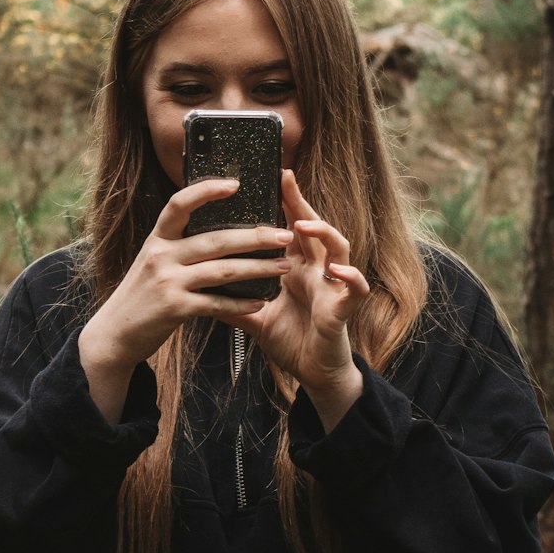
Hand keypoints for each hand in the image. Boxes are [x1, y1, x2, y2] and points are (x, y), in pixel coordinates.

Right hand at [78, 178, 292, 419]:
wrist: (114, 334)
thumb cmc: (141, 296)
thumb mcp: (153, 262)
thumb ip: (178, 246)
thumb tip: (217, 231)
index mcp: (158, 239)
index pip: (179, 204)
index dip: (206, 190)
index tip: (235, 183)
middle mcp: (161, 256)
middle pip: (215, 240)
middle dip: (254, 237)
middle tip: (283, 235)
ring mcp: (168, 282)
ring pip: (222, 271)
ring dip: (257, 269)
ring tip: (283, 266)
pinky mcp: (175, 308)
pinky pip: (216, 304)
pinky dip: (241, 304)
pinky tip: (260, 302)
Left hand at [226, 171, 369, 430]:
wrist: (314, 374)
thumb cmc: (292, 341)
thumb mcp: (256, 318)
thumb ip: (233, 302)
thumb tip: (199, 290)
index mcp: (296, 269)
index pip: (289, 229)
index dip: (283, 204)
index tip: (267, 179)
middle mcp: (317, 272)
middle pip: (313, 228)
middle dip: (300, 203)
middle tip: (284, 178)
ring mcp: (333, 287)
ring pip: (338, 249)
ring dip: (324, 233)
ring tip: (304, 224)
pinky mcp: (344, 309)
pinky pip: (354, 289)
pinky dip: (351, 278)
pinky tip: (339, 272)